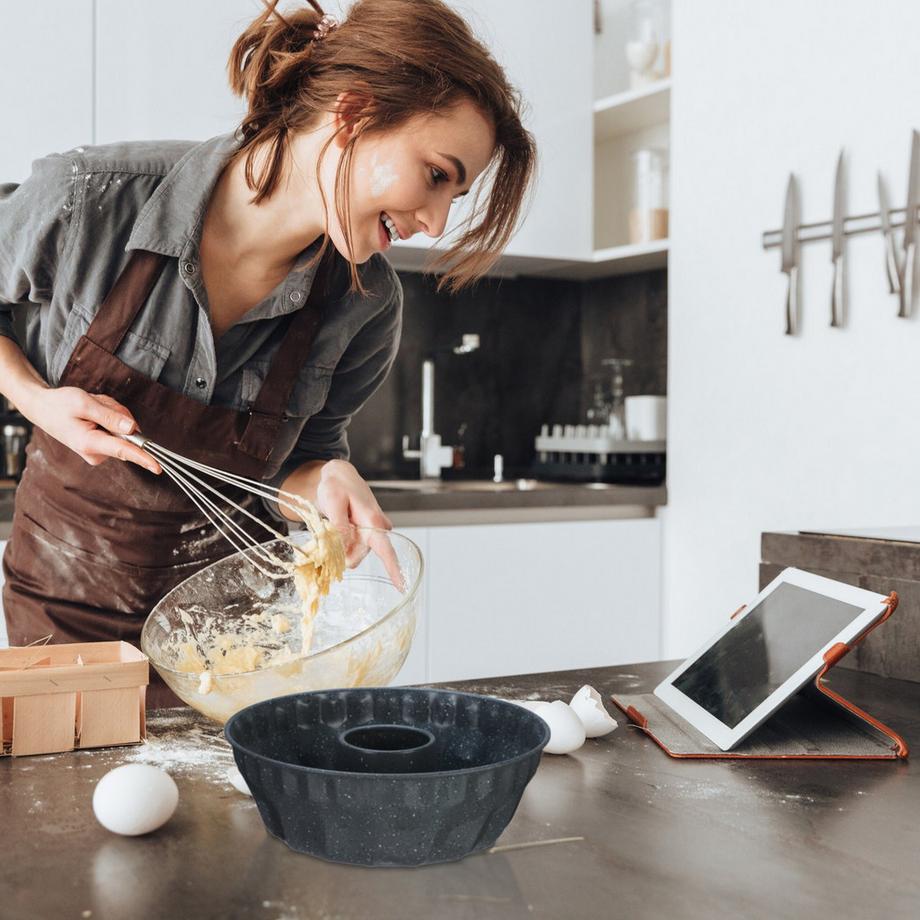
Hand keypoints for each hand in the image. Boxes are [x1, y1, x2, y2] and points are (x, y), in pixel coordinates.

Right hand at [21, 387, 159, 473]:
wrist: (42, 408)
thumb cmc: (60, 404)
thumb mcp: (84, 403)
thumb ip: (110, 416)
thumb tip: (133, 429)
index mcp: (89, 443)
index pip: (123, 451)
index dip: (143, 458)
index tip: (158, 467)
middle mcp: (96, 452)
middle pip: (127, 432)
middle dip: (117, 413)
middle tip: (96, 405)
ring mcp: (99, 451)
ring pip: (124, 428)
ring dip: (112, 413)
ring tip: (91, 409)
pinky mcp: (102, 447)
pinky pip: (118, 429)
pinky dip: (109, 416)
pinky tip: (93, 413)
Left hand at [315, 459, 402, 587]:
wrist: (339, 476)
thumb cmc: (337, 485)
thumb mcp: (333, 501)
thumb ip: (339, 525)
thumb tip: (343, 548)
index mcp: (372, 521)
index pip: (386, 550)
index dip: (393, 569)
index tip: (402, 586)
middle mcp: (375, 529)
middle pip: (357, 557)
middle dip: (340, 554)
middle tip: (325, 535)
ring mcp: (370, 532)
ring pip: (352, 553)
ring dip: (339, 548)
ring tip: (331, 525)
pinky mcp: (365, 534)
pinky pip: (352, 548)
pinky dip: (341, 545)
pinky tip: (337, 530)